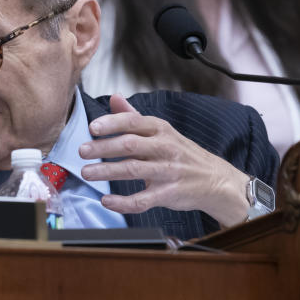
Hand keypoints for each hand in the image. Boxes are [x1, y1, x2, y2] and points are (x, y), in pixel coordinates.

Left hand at [79, 95, 249, 226]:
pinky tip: (107, 200)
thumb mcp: (162, 131)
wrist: (216, 181)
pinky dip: (123, 202)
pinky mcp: (169, 194)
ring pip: (133, 170)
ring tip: (87, 173)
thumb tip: (114, 98)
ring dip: (107, 171)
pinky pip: (143, 199)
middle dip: (103, 147)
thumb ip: (134, 117)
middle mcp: (165, 148)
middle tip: (82, 151)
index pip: (133, 122)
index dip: (111, 123)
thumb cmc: (182, 155)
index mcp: (161, 130)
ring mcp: (168, 172)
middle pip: (129, 145)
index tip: (92, 128)